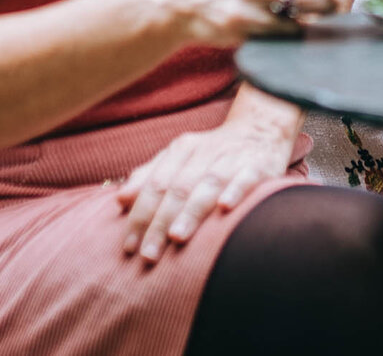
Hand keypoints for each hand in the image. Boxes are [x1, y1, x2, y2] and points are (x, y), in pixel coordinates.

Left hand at [117, 87, 300, 261]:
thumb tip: (120, 198)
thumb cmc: (214, 153)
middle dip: (160, 222)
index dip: (140, 215)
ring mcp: (232, 158)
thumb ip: (150, 176)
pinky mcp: (260, 165)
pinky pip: (247, 178)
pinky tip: (225, 208)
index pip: (155, 184)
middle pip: (177, 188)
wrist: (262, 127)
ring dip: (191, 210)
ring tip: (176, 237)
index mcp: (182, 150)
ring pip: (208, 184)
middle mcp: (205, 153)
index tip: (129, 246)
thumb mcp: (180, 157)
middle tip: (147, 254)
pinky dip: (236, 191)